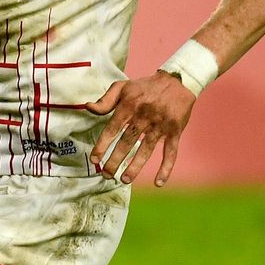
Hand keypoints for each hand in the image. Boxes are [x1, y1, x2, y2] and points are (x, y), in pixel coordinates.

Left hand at [86, 72, 195, 186]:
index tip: (94, 159)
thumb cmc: (144, 87)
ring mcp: (161, 125)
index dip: (102, 145)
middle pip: (127, 143)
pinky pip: (171, 152)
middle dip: (115, 160)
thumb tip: (88, 107)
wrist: (177, 82)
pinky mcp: (175, 131)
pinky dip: (166, 168)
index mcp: (129, 106)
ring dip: (135, 166)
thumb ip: (105, 100)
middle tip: (106, 175)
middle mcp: (144, 117)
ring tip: (124, 179)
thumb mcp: (122, 87)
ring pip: (146, 150)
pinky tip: (159, 182)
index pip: (112, 129)